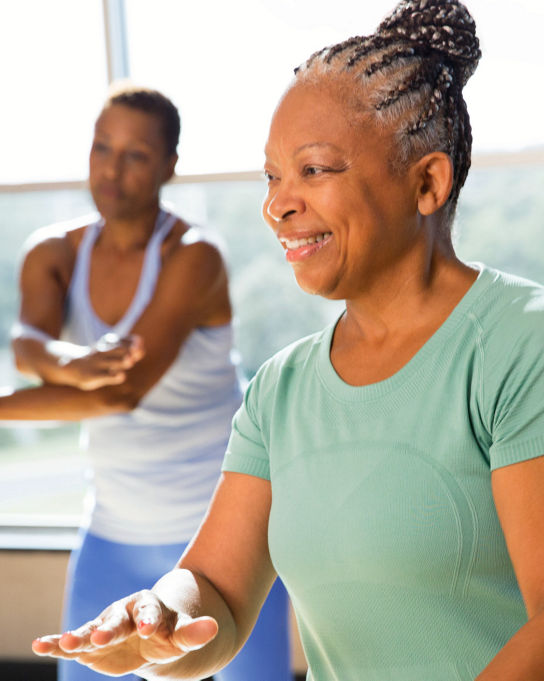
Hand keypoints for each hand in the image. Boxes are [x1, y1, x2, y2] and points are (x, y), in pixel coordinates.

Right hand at [32, 590, 217, 676]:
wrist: (153, 632)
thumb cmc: (170, 632)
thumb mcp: (183, 634)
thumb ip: (195, 633)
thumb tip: (215, 628)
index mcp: (150, 607)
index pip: (151, 613)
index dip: (150, 620)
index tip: (150, 629)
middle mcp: (125, 613)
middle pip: (117, 620)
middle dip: (109, 628)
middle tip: (102, 636)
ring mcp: (106, 627)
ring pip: (92, 630)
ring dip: (78, 636)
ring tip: (64, 643)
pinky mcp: (91, 643)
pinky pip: (72, 643)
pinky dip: (57, 644)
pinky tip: (39, 645)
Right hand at [60, 334, 144, 390]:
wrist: (68, 366)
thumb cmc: (95, 360)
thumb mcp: (107, 351)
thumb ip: (126, 348)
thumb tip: (142, 344)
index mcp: (106, 346)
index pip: (121, 341)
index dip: (131, 341)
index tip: (140, 343)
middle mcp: (103, 353)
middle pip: (117, 350)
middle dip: (128, 350)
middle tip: (137, 351)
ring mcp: (97, 364)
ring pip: (111, 362)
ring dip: (121, 361)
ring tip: (130, 361)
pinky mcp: (92, 376)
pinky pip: (103, 376)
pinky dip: (112, 376)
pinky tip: (122, 376)